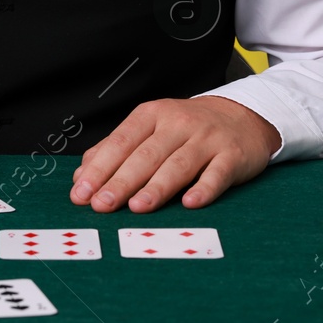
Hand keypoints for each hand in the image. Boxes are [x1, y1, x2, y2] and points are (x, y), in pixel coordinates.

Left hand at [69, 96, 279, 212]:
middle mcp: (178, 123)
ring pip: (178, 164)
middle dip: (121, 181)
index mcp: (152, 115)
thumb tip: (82, 175)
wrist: (241, 116)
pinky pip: (217, 174)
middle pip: (146, 155)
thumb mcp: (150, 129)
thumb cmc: (186, 129)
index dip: (100, 168)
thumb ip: (116, 150)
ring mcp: (206, 139)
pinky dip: (204, 189)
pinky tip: (190, 203)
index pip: (121, 142)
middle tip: (102, 205)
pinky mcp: (232, 155)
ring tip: (138, 207)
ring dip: (157, 187)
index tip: (81, 192)